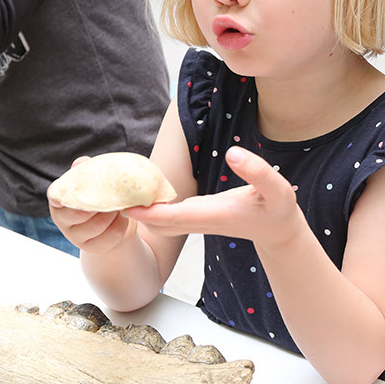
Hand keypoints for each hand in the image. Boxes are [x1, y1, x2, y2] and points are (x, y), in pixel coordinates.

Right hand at [48, 157, 133, 254]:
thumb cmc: (102, 195)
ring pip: (96, 226)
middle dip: (99, 203)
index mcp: (59, 199)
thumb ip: (87, 170)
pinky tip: (124, 217)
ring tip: (122, 204)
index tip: (81, 188)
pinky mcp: (91, 248)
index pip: (56, 195)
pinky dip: (121, 225)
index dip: (67, 192)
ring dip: (113, 213)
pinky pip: (109, 237)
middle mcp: (62, 219)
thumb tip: (81, 162)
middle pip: (77, 213)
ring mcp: (75, 236)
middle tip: (115, 194)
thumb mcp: (96, 181)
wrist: (115, 220)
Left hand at [125, 147, 304, 249]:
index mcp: (216, 215)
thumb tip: (235, 153)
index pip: (174, 216)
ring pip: (159, 221)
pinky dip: (148, 206)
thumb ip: (258, 172)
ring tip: (113, 189)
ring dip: (137, 210)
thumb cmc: (279, 209)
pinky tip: (136, 190)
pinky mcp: (197, 215)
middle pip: (158, 223)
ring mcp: (198, 220)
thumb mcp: (278, 190)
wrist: (279, 230)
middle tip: (105, 196)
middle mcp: (201, 221)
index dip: (148, 212)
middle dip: (133, 214)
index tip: (124, 204)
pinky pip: (166, 215)